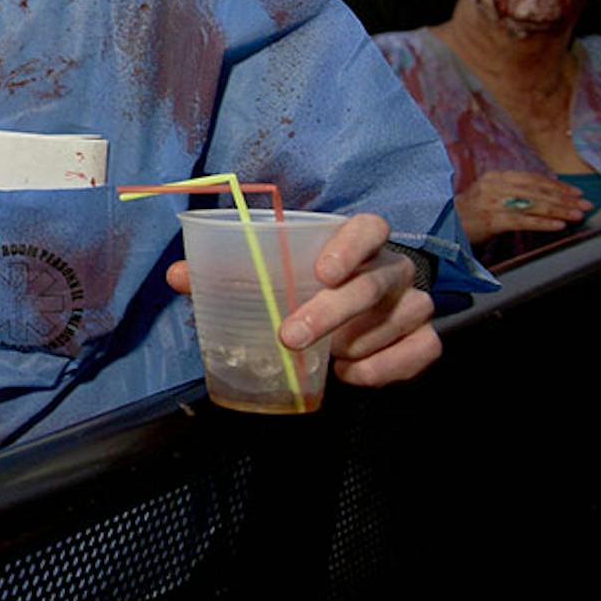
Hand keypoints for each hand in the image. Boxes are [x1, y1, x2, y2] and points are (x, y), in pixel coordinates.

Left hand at [166, 213, 438, 386]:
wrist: (346, 318)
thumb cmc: (301, 287)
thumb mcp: (265, 275)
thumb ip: (223, 273)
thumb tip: (176, 276)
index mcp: (356, 240)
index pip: (369, 227)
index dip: (351, 245)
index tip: (323, 271)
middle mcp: (392, 267)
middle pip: (373, 284)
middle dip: (331, 312)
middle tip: (291, 336)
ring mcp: (414, 303)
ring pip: (395, 322)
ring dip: (354, 343)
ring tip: (323, 355)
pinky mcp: (425, 339)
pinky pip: (419, 354)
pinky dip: (385, 369)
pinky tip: (350, 374)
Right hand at [456, 170, 589, 244]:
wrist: (441, 226)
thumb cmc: (469, 213)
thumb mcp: (489, 194)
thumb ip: (512, 192)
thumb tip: (545, 195)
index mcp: (495, 176)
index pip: (533, 178)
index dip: (557, 185)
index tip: (576, 192)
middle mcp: (493, 186)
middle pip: (536, 191)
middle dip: (564, 199)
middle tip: (585, 205)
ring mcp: (491, 202)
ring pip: (532, 205)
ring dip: (558, 211)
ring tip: (576, 215)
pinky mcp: (490, 220)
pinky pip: (522, 221)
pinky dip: (543, 223)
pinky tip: (558, 226)